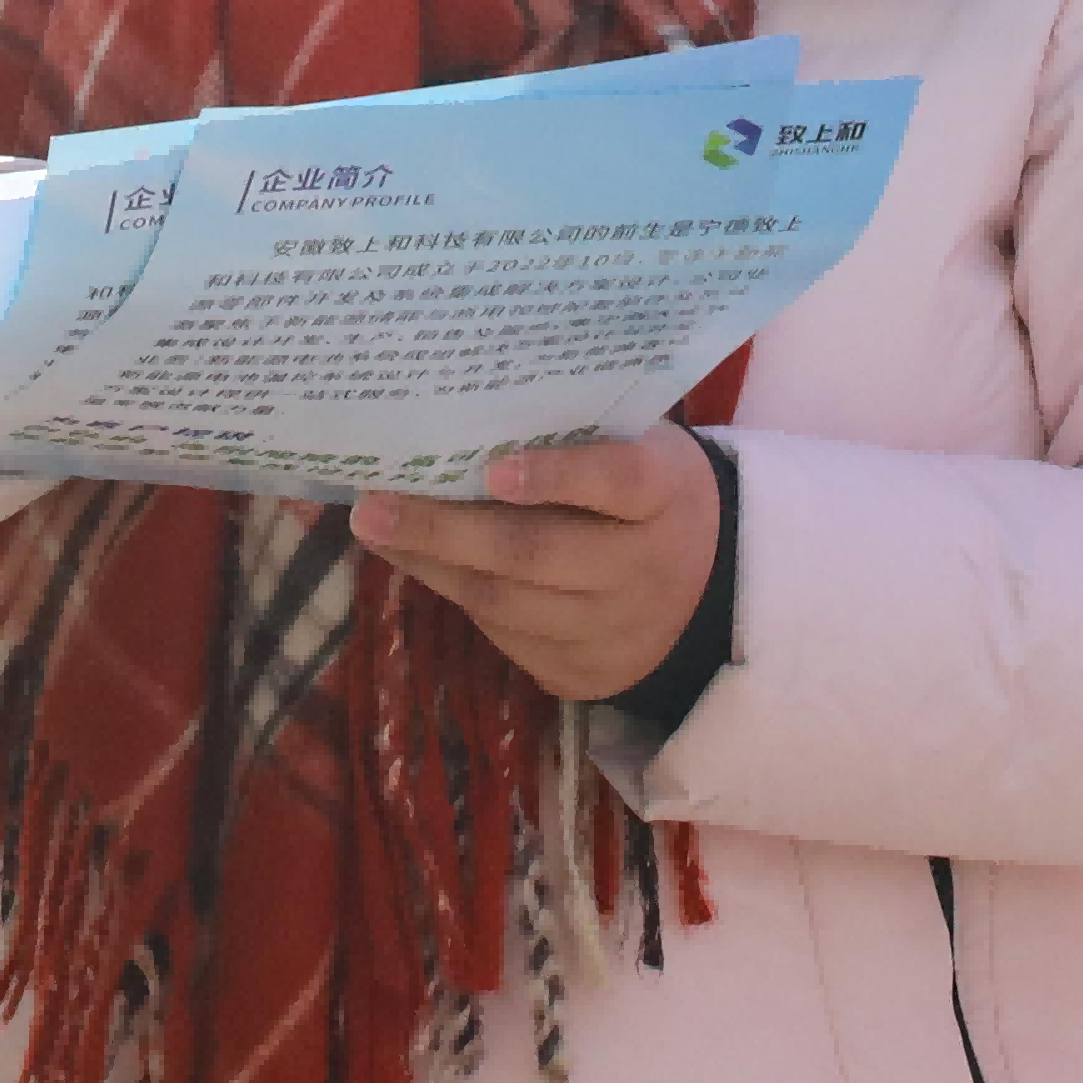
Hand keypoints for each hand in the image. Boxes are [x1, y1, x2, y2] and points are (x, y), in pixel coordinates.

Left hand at [347, 431, 718, 706]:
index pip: (618, 482)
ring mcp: (617, 631)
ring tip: (377, 530)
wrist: (709, 589)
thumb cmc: (647, 491)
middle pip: (540, 553)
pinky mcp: (587, 674)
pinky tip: (419, 563)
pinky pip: (508, 638)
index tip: (493, 470)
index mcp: (667, 493)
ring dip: (433, 565)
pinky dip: (458, 597)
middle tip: (373, 505)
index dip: (558, 476)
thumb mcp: (636, 446)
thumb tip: (462, 409)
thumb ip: (575, 434)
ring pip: (509, 603)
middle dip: (446, 530)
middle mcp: (646, 569)